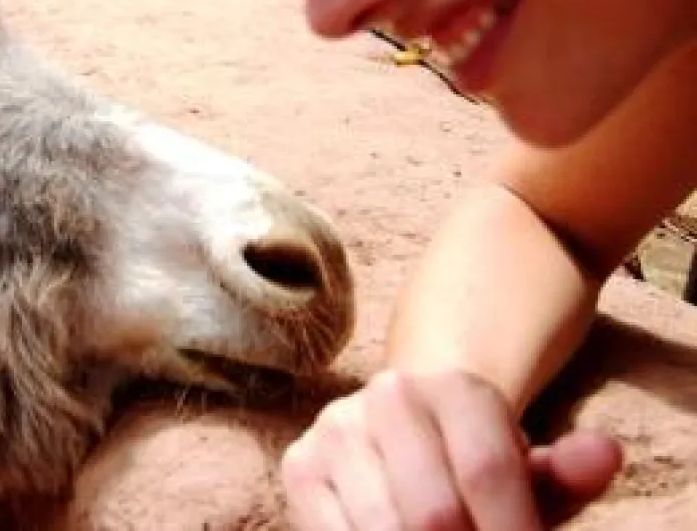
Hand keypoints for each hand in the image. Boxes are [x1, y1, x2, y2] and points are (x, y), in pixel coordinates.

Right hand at [280, 370, 622, 529]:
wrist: (401, 428)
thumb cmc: (474, 465)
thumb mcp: (526, 470)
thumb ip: (566, 473)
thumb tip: (605, 453)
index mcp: (455, 388)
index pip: (489, 471)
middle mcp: (390, 396)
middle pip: (435, 512)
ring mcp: (338, 429)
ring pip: (383, 529)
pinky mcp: (299, 464)